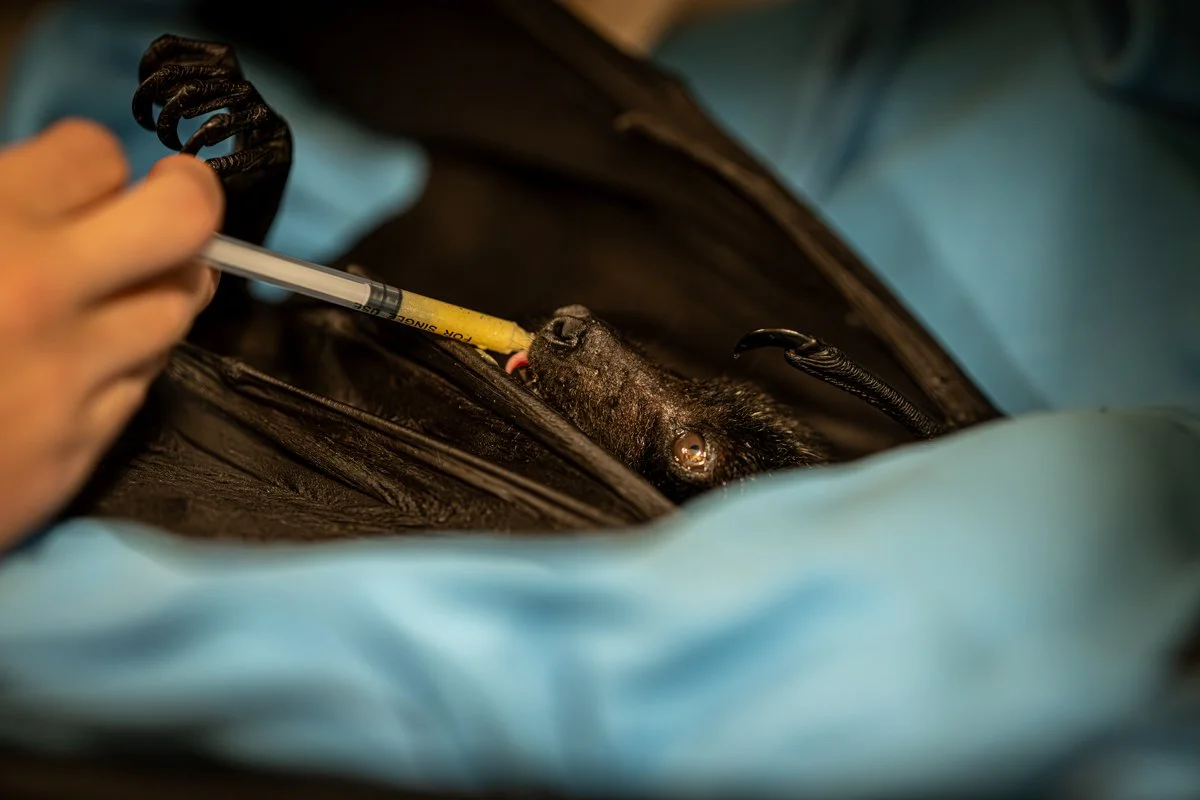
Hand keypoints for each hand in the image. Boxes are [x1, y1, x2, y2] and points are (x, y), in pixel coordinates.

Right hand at [0, 118, 223, 547]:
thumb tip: (40, 183)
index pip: (96, 155)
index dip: (88, 160)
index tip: (78, 172)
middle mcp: (41, 297)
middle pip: (185, 221)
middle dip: (186, 197)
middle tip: (175, 194)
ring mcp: (69, 378)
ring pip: (176, 309)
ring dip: (159, 285)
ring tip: (130, 279)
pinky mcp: (75, 449)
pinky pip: (141, 384)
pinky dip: (127, 358)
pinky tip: (88, 353)